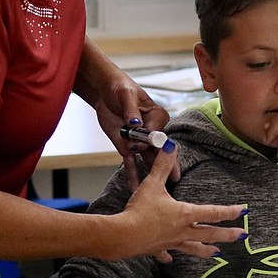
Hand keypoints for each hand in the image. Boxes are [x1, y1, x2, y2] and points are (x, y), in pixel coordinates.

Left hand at [88, 71, 176, 189]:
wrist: (104, 91)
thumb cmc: (120, 87)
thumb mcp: (125, 95)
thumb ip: (131, 110)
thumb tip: (135, 124)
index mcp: (157, 115)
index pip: (158, 131)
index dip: (150, 138)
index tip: (140, 136)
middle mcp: (151, 130)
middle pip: (159, 149)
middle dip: (165, 164)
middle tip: (174, 178)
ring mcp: (139, 141)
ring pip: (147, 159)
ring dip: (151, 173)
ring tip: (157, 190)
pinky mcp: (126, 147)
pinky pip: (130, 163)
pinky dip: (133, 176)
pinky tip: (136, 188)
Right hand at [120, 140, 246, 261]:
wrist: (123, 236)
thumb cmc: (140, 211)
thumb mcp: (152, 184)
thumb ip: (163, 165)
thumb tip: (170, 145)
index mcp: (184, 214)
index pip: (213, 212)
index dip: (229, 211)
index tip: (243, 212)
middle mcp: (182, 231)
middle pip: (210, 233)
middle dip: (227, 235)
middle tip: (242, 236)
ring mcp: (171, 243)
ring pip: (193, 248)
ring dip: (206, 250)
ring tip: (217, 254)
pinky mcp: (157, 250)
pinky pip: (167, 254)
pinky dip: (170, 256)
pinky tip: (171, 259)